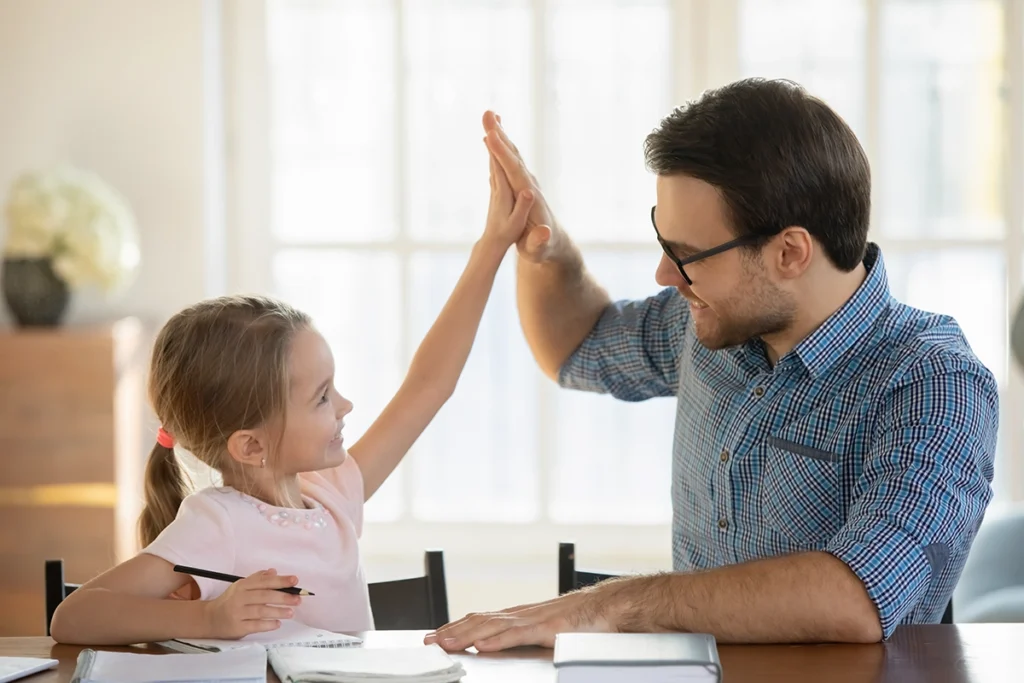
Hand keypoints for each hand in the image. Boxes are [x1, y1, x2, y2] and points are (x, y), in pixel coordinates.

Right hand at [201, 569, 300, 638]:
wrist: (209, 618)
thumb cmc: (229, 601)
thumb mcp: (241, 586)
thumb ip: (257, 579)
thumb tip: (274, 571)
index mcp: (242, 586)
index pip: (264, 581)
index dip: (280, 580)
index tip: (295, 580)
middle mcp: (239, 598)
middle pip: (264, 596)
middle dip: (283, 597)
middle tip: (297, 599)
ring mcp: (237, 613)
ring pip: (261, 611)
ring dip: (278, 611)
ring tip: (291, 612)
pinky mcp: (237, 627)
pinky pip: (255, 625)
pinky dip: (268, 624)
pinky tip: (277, 623)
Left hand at [423, 590, 614, 651]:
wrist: (611, 607)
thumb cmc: (583, 620)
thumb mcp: (547, 630)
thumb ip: (525, 637)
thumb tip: (498, 647)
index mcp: (520, 616)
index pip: (480, 619)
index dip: (456, 627)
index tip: (435, 636)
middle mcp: (522, 614)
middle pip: (479, 620)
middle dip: (452, 630)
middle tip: (428, 641)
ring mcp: (534, 619)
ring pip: (493, 626)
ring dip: (466, 634)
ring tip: (446, 643)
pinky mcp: (549, 628)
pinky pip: (519, 634)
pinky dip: (499, 640)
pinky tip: (483, 645)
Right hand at [482, 111, 556, 262]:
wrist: (553, 244)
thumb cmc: (543, 249)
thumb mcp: (540, 250)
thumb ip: (540, 242)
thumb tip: (543, 232)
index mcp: (531, 198)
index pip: (515, 172)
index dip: (502, 154)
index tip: (490, 137)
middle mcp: (529, 185)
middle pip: (513, 156)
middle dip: (500, 135)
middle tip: (487, 114)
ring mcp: (526, 182)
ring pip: (512, 155)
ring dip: (500, 135)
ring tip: (489, 116)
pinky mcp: (521, 183)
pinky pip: (509, 161)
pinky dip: (501, 146)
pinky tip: (492, 135)